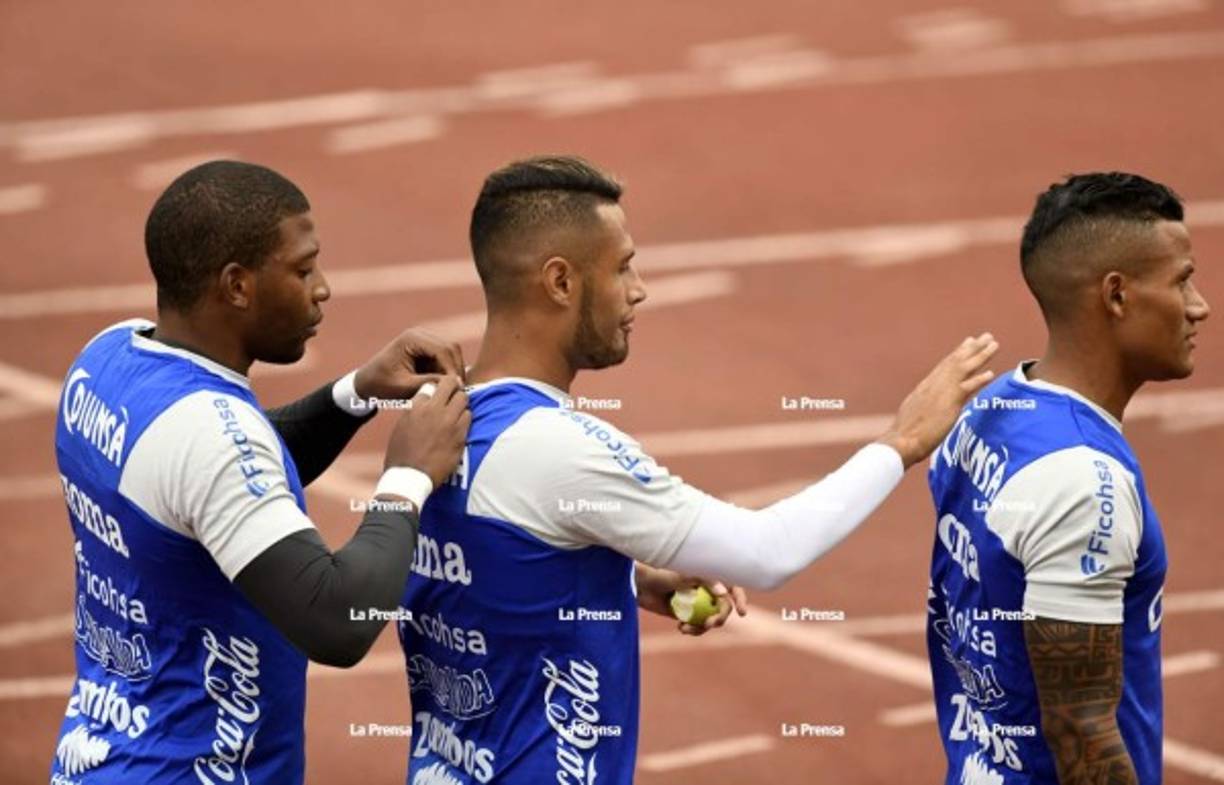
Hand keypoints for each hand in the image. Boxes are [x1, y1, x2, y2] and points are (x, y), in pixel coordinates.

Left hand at [354, 328, 465, 401]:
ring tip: (453, 390)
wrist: (368, 382)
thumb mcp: (403, 387)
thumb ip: (427, 383)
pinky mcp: (428, 349)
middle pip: (451, 348)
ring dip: (454, 370)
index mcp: (411, 339)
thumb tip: (453, 382)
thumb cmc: (381, 385)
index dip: (452, 369)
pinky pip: (446, 358)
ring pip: (452, 352)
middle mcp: (421, 334)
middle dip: (456, 369)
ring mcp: (425, 340)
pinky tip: (445, 386)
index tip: (457, 388)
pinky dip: (448, 371)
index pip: (442, 350)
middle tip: (460, 390)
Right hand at [384, 376, 470, 486]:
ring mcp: (448, 421)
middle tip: (453, 394)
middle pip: (450, 384)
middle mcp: (433, 410)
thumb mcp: (401, 426)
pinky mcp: (460, 435)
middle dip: (452, 387)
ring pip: (464, 399)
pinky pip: (469, 416)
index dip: (436, 388)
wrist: (410, 477)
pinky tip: (460, 425)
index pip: (431, 385)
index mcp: (415, 407)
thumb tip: (426, 399)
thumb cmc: (401, 454)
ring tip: (456, 411)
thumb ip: (415, 410)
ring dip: (460, 403)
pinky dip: (465, 418)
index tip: (438, 392)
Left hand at [634, 564, 747, 635]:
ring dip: (703, 627)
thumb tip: (723, 592)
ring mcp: (697, 603)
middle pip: (723, 607)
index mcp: (709, 575)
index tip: (742, 612)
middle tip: (709, 624)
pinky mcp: (686, 614)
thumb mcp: (684, 573)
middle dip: (720, 617)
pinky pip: (697, 626)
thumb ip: (705, 580)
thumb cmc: (661, 572)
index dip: (741, 599)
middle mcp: (706, 589)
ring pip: (711, 620)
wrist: (639, 584)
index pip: (733, 586)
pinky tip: (681, 627)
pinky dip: (693, 630)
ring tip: (687, 628)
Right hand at [878, 333, 998, 468]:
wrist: (901, 441)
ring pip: (964, 368)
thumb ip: (923, 407)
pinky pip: (967, 388)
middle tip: (987, 336)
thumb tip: (927, 409)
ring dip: (981, 356)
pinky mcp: (948, 404)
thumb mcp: (913, 414)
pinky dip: (979, 380)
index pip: (945, 365)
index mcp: (926, 386)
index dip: (958, 353)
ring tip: (994, 344)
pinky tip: (991, 373)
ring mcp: (941, 392)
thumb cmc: (904, 435)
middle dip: (973, 348)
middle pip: (956, 361)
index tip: (969, 342)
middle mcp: (934, 384)